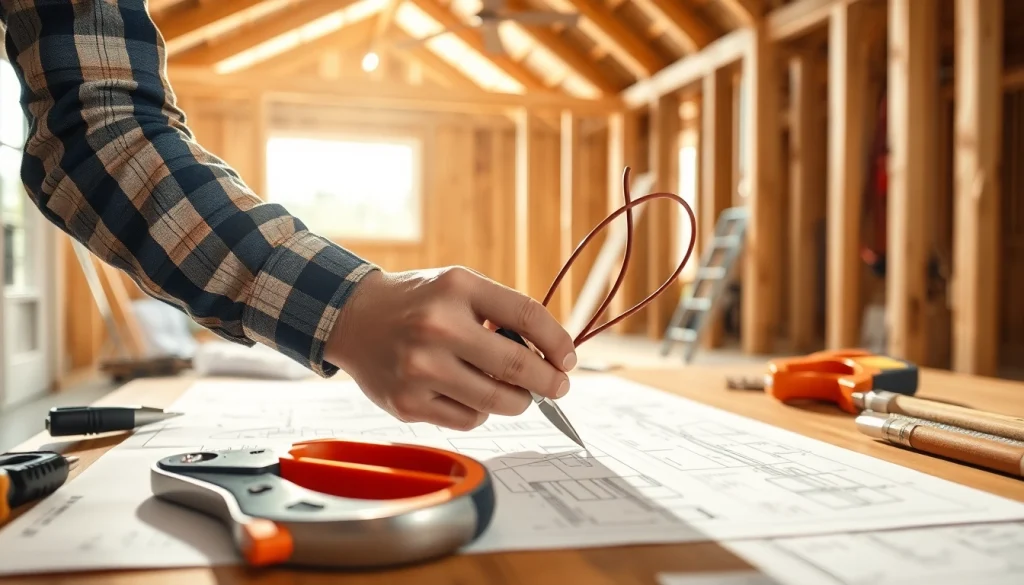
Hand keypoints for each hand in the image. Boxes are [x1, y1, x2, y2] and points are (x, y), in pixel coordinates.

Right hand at [325, 266, 577, 429]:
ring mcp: (419, 369)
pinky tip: (471, 394)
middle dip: (549, 382)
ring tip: (515, 392)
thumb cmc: (419, 304)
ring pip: (496, 402)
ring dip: (517, 400)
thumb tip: (551, 356)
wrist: (354, 319)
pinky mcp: (407, 403)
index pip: (527, 315)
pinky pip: (468, 420)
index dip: (558, 341)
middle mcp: (437, 327)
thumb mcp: (459, 288)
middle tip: (559, 386)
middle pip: (517, 366)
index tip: (568, 358)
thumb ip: (503, 314)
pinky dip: (481, 412)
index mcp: (457, 289)